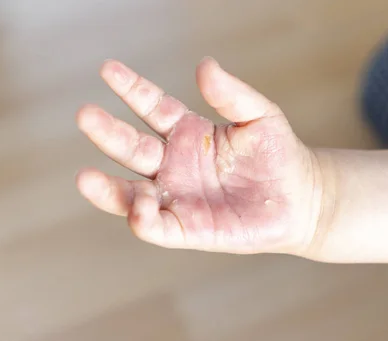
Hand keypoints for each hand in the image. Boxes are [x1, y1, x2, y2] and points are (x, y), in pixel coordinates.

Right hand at [75, 58, 323, 254]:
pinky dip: (142, 219)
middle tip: (85, 115)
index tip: (107, 68)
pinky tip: (139, 206)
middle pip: (132, 148)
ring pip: (131, 192)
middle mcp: (174, 165)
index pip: (150, 108)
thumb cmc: (280, 155)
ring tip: (85, 178)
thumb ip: (232, 94)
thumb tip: (204, 65)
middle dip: (107, 133)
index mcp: (187, 134)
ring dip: (108, 188)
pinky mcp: (189, 228)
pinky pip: (158, 227)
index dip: (130, 89)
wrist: (303, 200)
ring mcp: (178, 197)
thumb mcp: (260, 115)